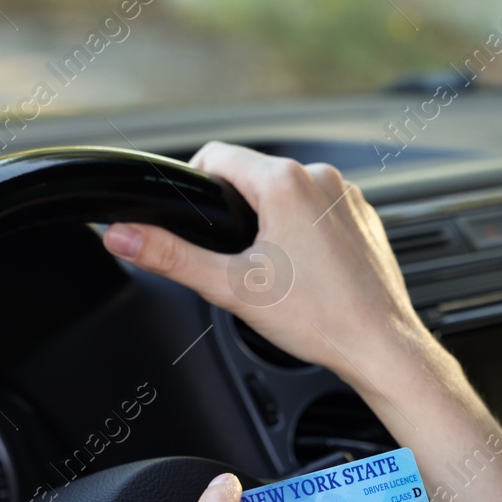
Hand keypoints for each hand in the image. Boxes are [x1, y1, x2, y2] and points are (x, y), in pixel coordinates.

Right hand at [101, 141, 438, 391]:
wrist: (380, 346)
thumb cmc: (320, 319)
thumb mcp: (231, 287)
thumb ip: (170, 256)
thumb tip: (121, 235)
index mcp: (285, 182)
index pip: (216, 155)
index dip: (194, 183)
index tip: (194, 217)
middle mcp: (321, 178)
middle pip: (253, 174)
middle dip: (236, 210)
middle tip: (236, 259)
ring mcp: (347, 196)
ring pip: (288, 192)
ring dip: (271, 219)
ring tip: (274, 268)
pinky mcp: (364, 217)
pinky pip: (320, 209)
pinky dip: (304, 230)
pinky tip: (306, 270)